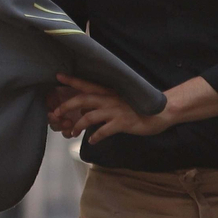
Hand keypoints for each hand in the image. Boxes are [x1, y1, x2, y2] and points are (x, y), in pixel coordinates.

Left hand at [47, 73, 173, 143]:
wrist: (161, 111)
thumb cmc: (139, 106)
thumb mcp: (120, 100)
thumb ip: (103, 103)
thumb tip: (85, 110)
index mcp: (109, 92)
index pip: (87, 84)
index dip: (72, 80)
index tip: (58, 76)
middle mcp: (110, 99)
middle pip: (83, 99)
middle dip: (67, 106)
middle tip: (55, 113)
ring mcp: (116, 111)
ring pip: (89, 117)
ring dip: (78, 125)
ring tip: (72, 132)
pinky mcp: (122, 123)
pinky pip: (103, 131)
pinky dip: (95, 137)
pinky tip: (92, 141)